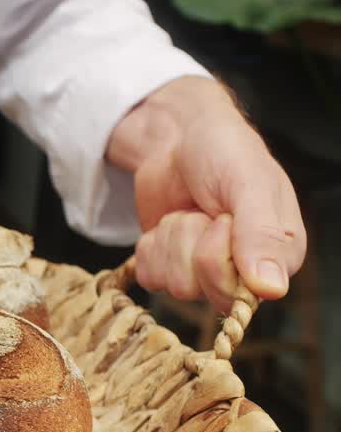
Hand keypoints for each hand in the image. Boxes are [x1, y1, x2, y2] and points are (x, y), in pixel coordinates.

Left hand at [108, 76, 305, 311]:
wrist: (178, 140)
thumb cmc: (225, 154)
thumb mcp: (249, 184)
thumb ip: (262, 234)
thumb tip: (271, 289)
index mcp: (281, 255)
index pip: (244, 291)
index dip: (220, 253)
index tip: (222, 218)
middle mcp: (246, 272)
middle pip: (204, 291)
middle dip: (192, 243)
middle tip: (205, 211)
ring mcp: (206, 274)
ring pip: (174, 286)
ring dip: (172, 239)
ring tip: (189, 212)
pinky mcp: (171, 269)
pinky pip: (151, 278)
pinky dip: (151, 246)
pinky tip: (169, 221)